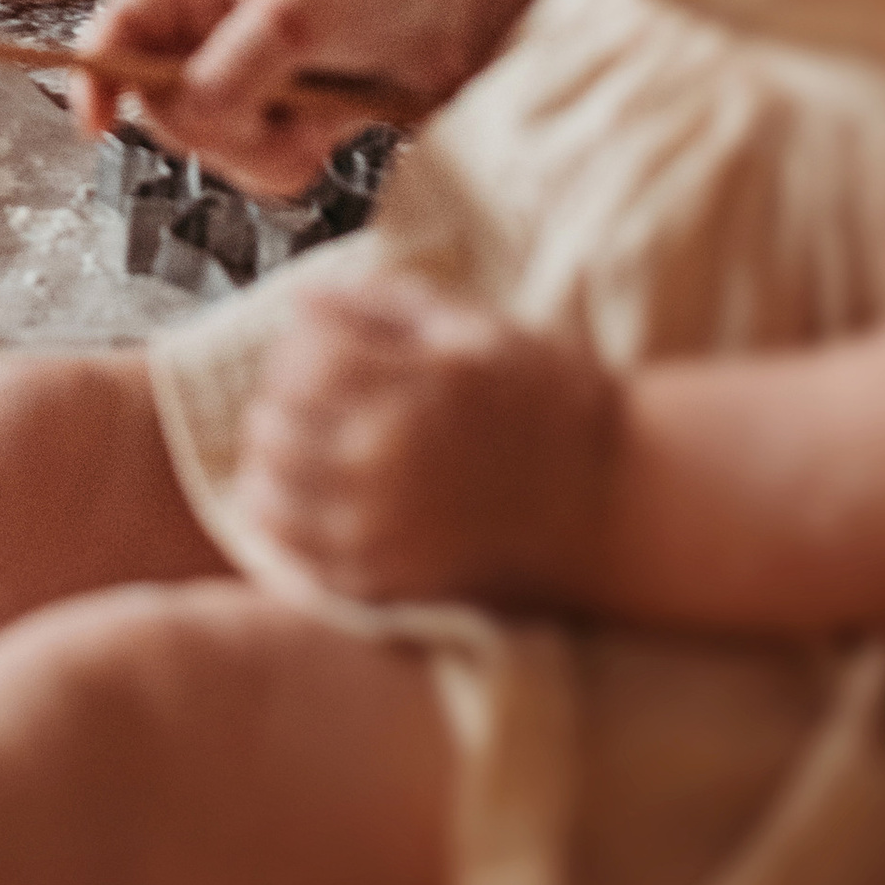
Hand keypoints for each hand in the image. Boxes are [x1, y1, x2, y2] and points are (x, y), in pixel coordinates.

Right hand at [79, 0, 573, 191]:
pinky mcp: (298, 116)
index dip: (97, 74)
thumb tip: (184, 117)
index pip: (118, 25)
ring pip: (211, 145)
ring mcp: (258, 75)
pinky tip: (335, 130)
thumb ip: (233, 64)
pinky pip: (262, 165)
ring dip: (260, 146)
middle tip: (266, 106)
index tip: (98, 125)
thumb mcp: (300, 4)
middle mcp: (219, 27)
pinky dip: (293, 160)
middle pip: (161, 104)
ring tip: (318, 114)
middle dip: (210, 121)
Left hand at [231, 275, 619, 608]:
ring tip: (287, 453)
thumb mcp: (478, 328)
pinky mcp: (389, 582)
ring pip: (271, 492)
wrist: (616, 500)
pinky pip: (297, 558)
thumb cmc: (551, 401)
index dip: (297, 348)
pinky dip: (279, 527)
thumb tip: (306, 302)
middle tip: (297, 402)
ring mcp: (384, 528)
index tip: (311, 351)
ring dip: (268, 464)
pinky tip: (291, 507)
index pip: (302, 357)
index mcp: (411, 385)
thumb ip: (387, 307)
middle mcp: (388, 458)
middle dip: (278, 403)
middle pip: (274, 424)